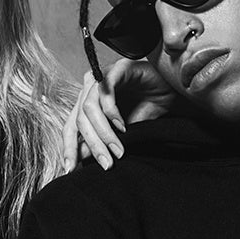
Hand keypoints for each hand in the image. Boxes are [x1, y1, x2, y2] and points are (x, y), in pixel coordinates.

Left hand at [61, 57, 176, 171]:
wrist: (171, 89)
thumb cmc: (148, 107)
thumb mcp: (122, 132)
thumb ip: (102, 141)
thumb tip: (82, 158)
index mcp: (87, 103)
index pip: (70, 127)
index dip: (68, 149)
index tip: (70, 170)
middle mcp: (90, 89)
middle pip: (79, 121)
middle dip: (92, 145)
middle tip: (106, 164)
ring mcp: (101, 77)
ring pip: (89, 108)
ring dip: (103, 133)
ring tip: (118, 149)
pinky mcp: (116, 69)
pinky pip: (105, 92)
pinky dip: (112, 112)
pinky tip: (122, 126)